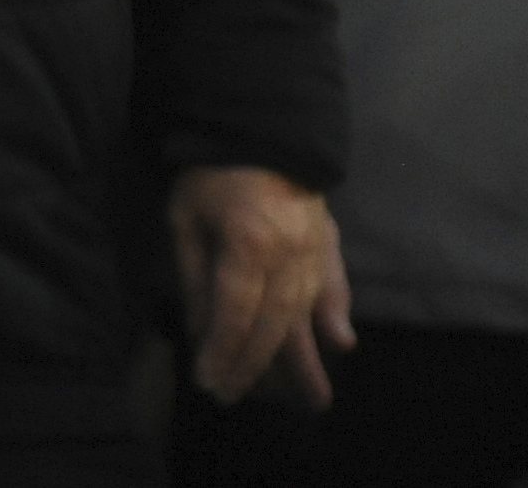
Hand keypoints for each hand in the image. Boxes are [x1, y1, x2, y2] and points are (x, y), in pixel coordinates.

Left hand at [170, 164, 350, 407]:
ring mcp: (314, 251)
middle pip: (273, 324)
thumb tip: (201, 332)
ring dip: (305, 359)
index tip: (209, 384)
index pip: (235, 314)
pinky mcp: (328, 243)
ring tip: (314, 400)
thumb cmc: (210, 174)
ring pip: (307, 315)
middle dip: (256, 367)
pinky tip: (342, 343)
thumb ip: (195, 276)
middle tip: (239, 399)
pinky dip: (337, 314)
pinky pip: (335, 285)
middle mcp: (288, 256)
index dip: (222, 352)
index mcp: (248, 246)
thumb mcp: (185, 220)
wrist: (261, 128)